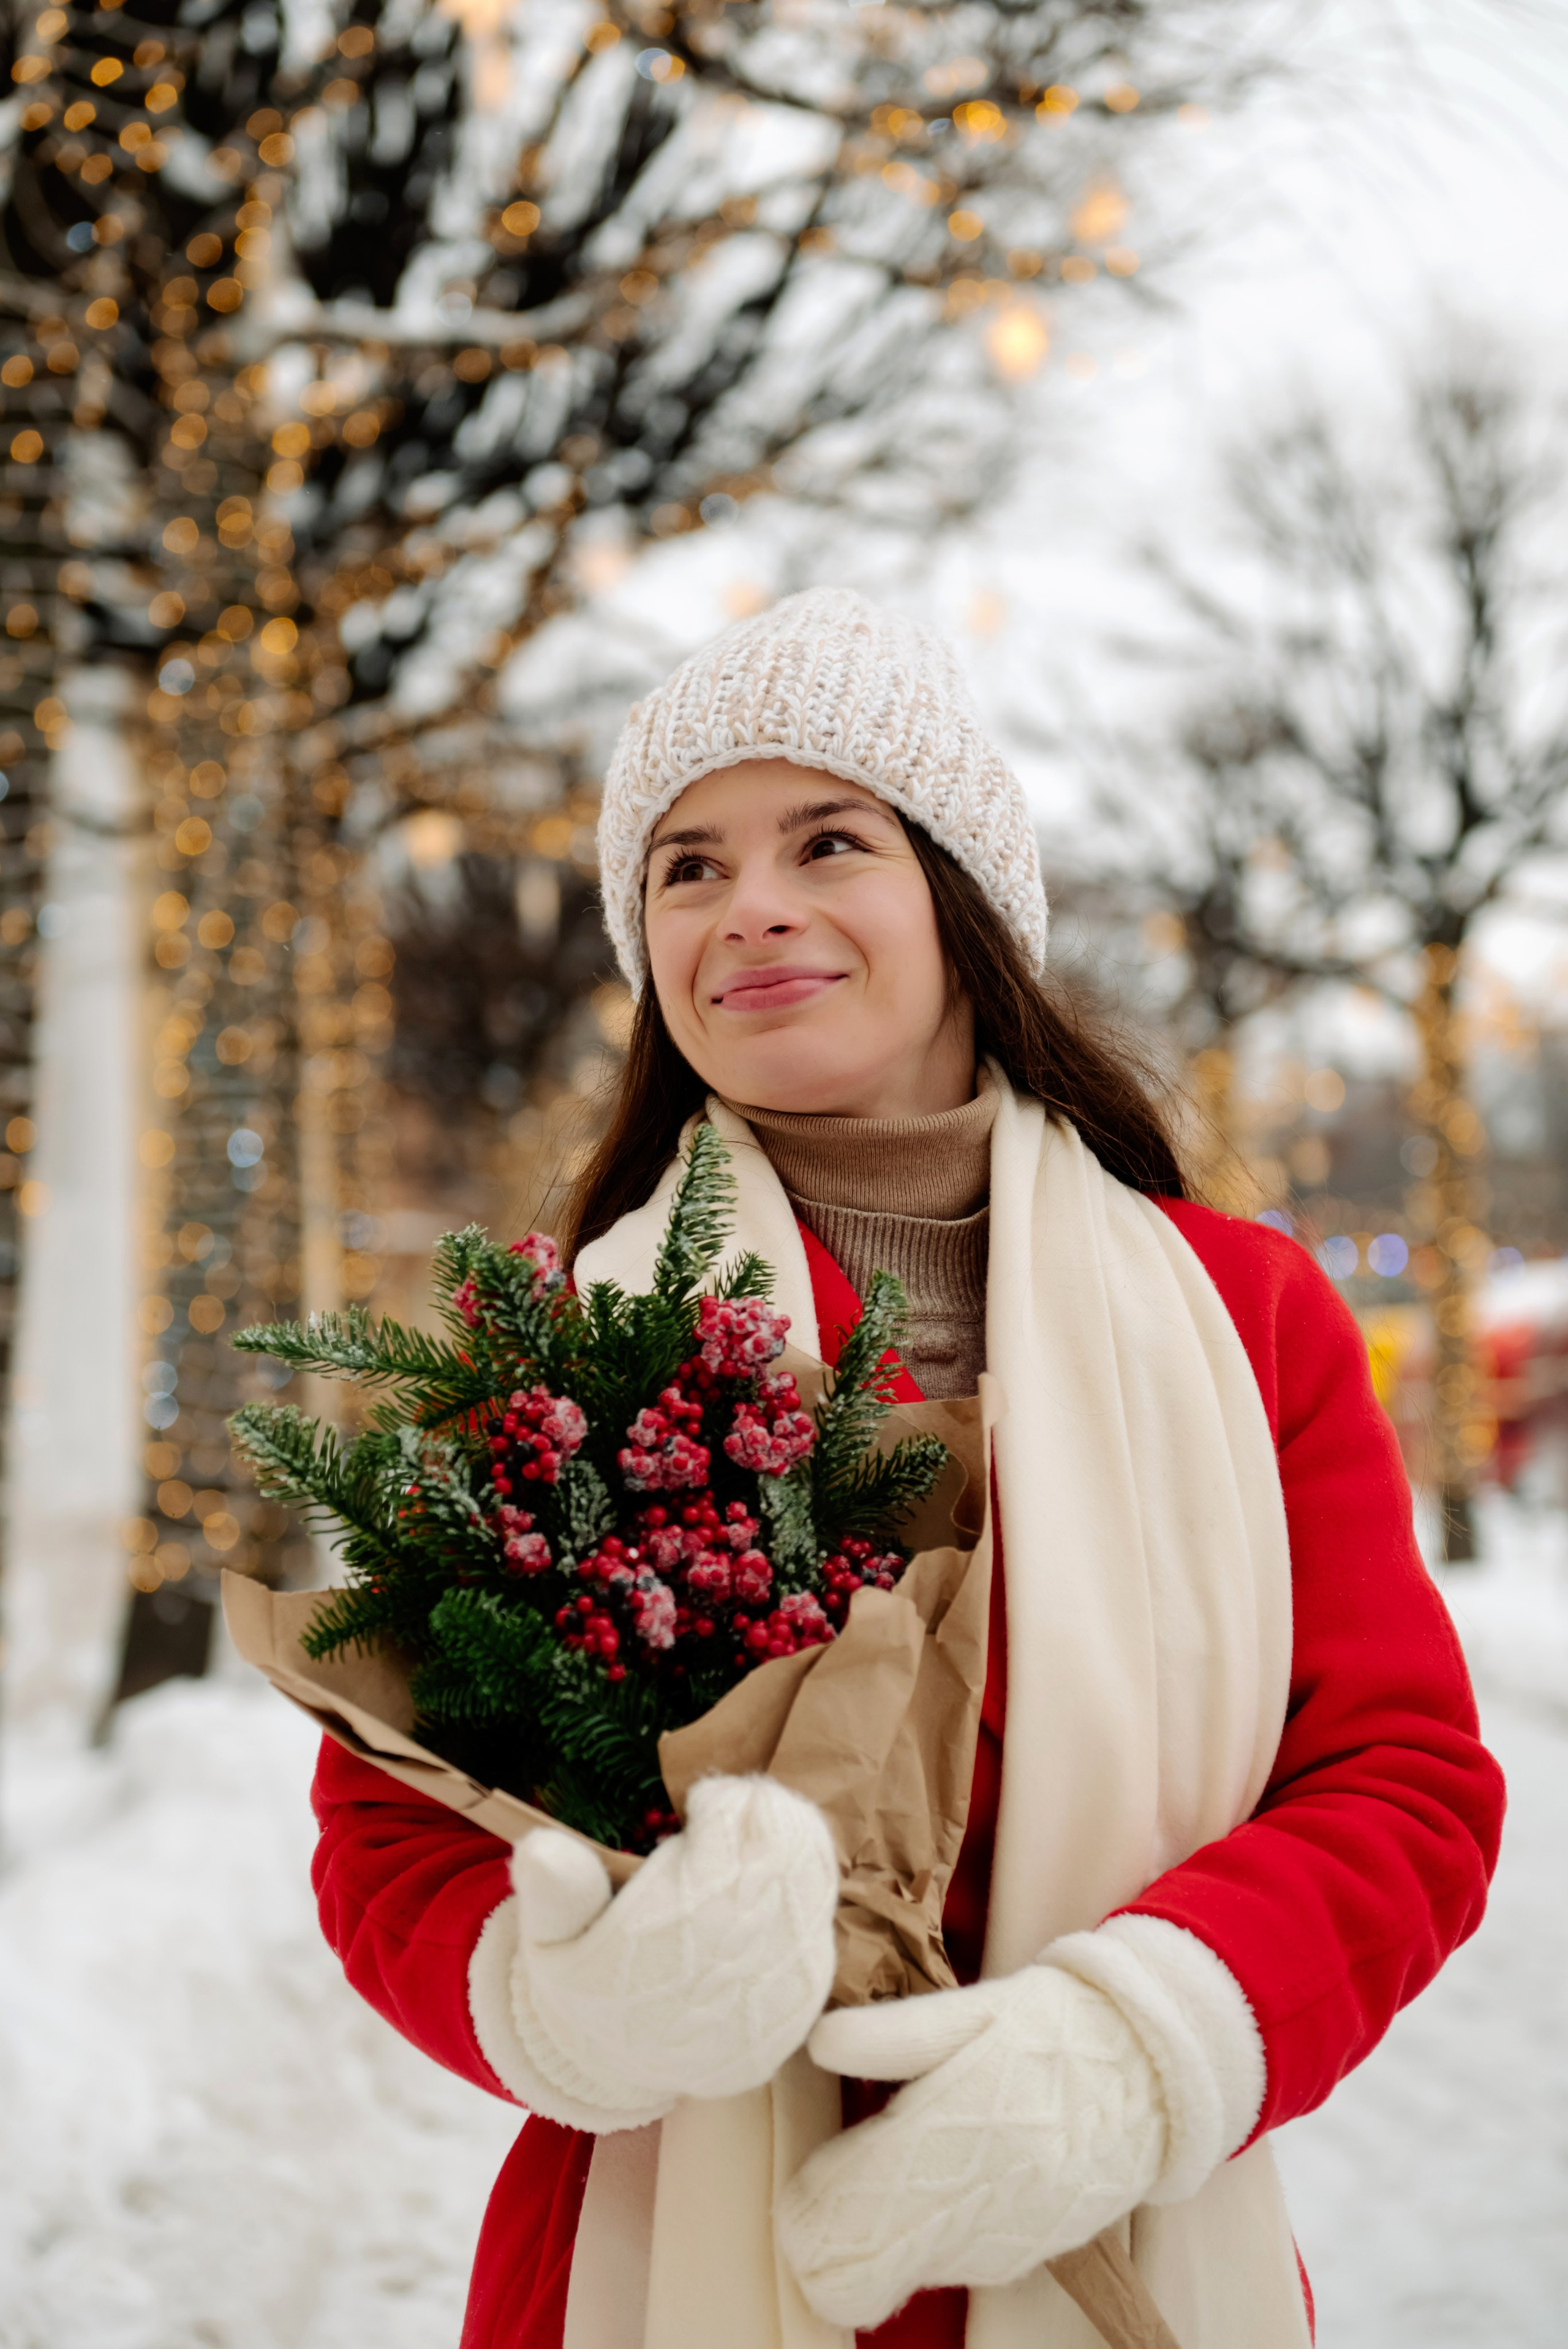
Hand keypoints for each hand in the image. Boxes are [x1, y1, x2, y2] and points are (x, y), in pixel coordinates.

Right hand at [495, 1774, 838, 2130]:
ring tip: (751, 1828)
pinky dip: (805, 1879)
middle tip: (730, 1805)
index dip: (721, 1808)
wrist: (630, 2059)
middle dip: (757, 1817)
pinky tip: (774, 1866)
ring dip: (787, 1840)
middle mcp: (738, 1970)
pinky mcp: (806, 1997)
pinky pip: (823, 1917)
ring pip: (808, 1878)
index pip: (723, 1848)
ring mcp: (780, 1990)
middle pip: (776, 1855)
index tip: (701, 1799)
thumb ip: (554, 1891)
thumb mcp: (552, 1940)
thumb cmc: (588, 1981)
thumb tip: (538, 1849)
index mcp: (671, 1949)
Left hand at [777, 1965, 1165, 2328]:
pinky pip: (956, 2266)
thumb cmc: (1054, 2027)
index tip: (814, 2170)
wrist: (1158, 2068)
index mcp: (949, 2137)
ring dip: (887, 2234)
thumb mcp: (972, 2010)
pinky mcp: (1032, 2254)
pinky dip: (937, 2238)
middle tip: (840, 2181)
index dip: (807, 2205)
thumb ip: (892, 2034)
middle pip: (858, 2275)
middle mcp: (974, 2206)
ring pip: (904, 2274)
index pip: (838, 2220)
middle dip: (832, 2238)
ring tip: (908, 2161)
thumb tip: (820, 2043)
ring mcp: (1004, 2240)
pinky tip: (956, 2181)